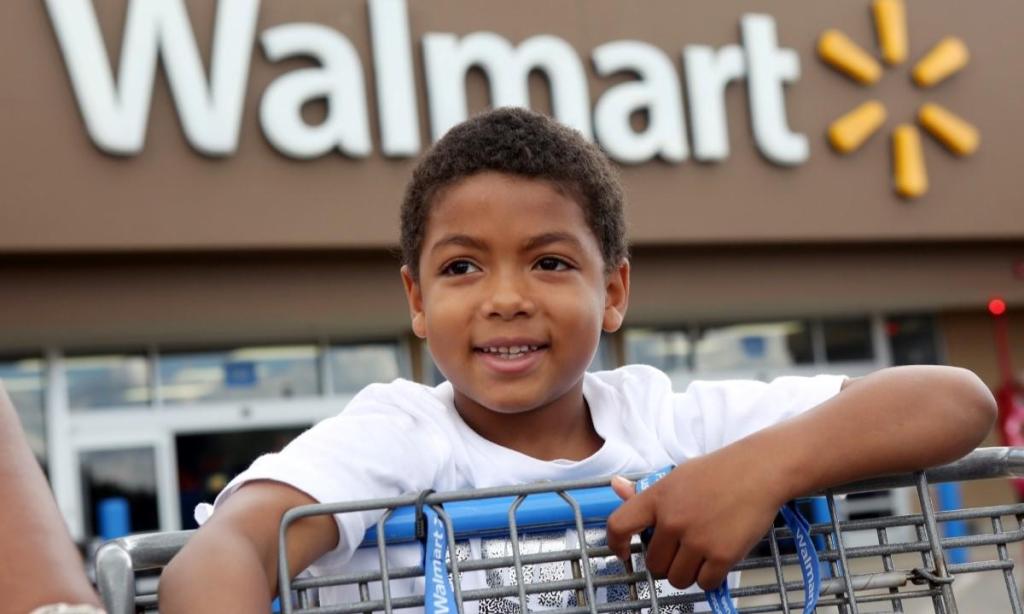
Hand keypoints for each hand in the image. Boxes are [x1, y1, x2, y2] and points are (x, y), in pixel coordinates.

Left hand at [606, 450, 783, 590]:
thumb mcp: (677, 476)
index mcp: (657, 497)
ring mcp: (697, 539)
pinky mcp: (722, 554)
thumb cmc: (719, 472)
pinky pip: (704, 583)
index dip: (616, 544)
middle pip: (654, 564)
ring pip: (677, 579)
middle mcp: (673, 520)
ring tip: (700, 554)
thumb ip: (646, 491)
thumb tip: (616, 485)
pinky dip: (710, 577)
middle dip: (666, 562)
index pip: (619, 525)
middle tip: (682, 550)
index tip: (624, 553)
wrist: (759, 470)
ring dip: (687, 573)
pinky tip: (716, 560)